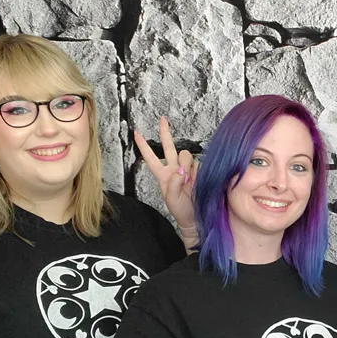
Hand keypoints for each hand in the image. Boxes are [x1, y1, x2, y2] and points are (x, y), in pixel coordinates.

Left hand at [134, 116, 196, 235]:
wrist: (196, 218)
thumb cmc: (180, 210)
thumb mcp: (171, 199)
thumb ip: (173, 184)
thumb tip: (181, 170)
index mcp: (162, 175)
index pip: (151, 158)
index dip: (143, 146)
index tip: (137, 133)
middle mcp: (174, 169)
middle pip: (169, 147)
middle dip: (165, 132)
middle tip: (162, 119)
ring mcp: (187, 170)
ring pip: (186, 155)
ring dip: (186, 164)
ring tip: (189, 180)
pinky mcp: (199, 172)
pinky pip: (199, 163)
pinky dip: (197, 170)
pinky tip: (197, 180)